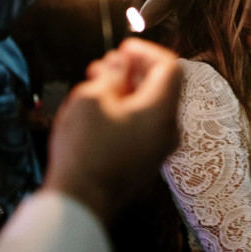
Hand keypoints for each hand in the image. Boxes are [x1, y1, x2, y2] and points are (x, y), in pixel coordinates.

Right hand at [43, 38, 180, 223]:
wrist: (80, 203)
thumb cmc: (84, 151)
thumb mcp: (93, 98)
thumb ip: (114, 75)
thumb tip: (123, 66)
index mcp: (161, 110)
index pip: (170, 66)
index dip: (146, 51)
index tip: (123, 48)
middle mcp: (169, 129)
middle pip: (163, 86)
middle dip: (136, 69)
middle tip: (106, 64)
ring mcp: (160, 148)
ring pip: (152, 106)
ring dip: (129, 89)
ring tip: (98, 83)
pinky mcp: (147, 161)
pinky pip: (146, 125)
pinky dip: (129, 110)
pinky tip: (103, 108)